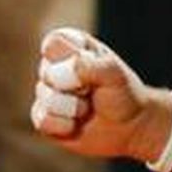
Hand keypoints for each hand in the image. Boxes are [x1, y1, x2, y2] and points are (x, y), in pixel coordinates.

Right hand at [29, 28, 171, 163]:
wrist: (128, 128)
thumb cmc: (123, 94)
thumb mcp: (115, 75)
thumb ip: (93, 66)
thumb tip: (69, 67)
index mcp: (71, 45)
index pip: (53, 43)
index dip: (67, 58)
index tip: (89, 66)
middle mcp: (54, 66)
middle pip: (47, 73)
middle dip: (76, 88)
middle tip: (93, 91)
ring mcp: (47, 92)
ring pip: (46, 98)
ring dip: (74, 108)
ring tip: (88, 108)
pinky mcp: (44, 117)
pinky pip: (42, 121)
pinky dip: (63, 126)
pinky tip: (75, 125)